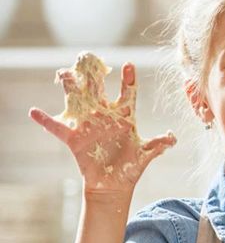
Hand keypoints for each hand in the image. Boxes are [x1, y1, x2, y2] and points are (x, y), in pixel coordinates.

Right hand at [29, 62, 176, 195]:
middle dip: (92, 72)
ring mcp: (88, 124)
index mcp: (125, 116)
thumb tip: (173, 138)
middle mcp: (104, 115)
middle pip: (97, 88)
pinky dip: (45, 120)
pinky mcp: (74, 138)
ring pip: (76, 99)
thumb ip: (159, 143)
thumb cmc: (131, 167)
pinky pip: (56, 127)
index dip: (128, 79)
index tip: (129, 65)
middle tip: (88, 57)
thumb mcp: (147, 154)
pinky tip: (34, 112)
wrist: (113, 186)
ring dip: (69, 86)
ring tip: (63, 74)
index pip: (127, 93)